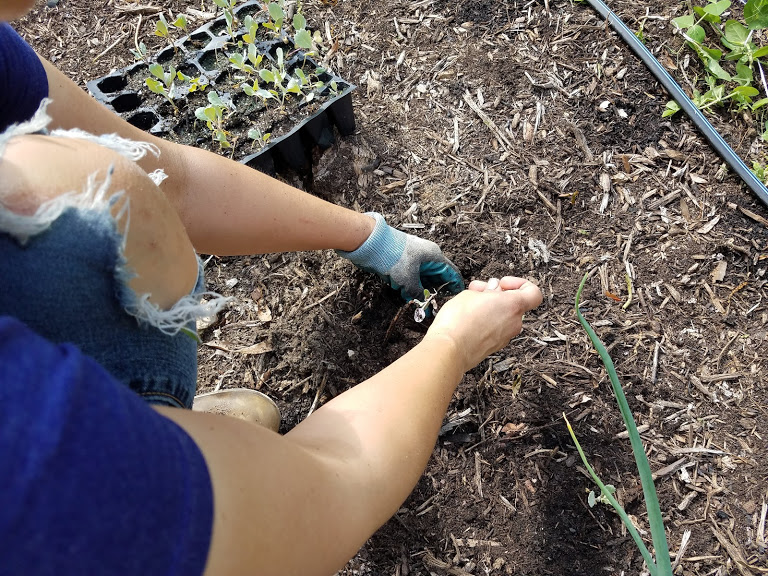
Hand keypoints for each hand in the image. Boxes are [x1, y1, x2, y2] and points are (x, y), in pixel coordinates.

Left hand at [336, 213, 463, 299]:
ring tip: (418, 301)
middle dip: (434, 291)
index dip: (455, 285)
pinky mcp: (404, 261)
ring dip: (420, 289)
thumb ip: (418, 293)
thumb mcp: (408, 280)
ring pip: (423, 277)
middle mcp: (427, 256)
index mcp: (434, 257)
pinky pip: (412, 275)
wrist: (372, 244)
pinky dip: (410, 284)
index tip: (456, 296)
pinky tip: (406, 293)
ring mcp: (415, 258)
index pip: (451, 272)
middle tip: (433, 304)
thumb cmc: (393, 256)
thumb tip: (422, 302)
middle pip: (436, 276)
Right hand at [425, 276, 541, 371]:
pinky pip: (495, 329)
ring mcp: (505, 337)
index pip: (534, 293)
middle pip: (513, 304)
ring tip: (468, 303)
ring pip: (503, 316)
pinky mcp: (494, 346)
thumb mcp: (470, 294)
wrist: (448, 350)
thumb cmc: (459, 322)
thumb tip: (493, 291)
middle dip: (496, 294)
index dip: (520, 284)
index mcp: (513, 306)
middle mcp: (514, 323)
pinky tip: (468, 318)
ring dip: (490, 307)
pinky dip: (486, 321)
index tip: (502, 283)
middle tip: (479, 290)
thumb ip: (487, 291)